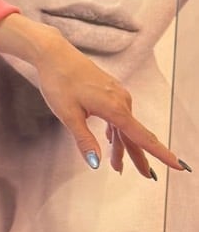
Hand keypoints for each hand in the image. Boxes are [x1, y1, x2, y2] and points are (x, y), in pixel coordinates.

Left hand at [0, 14, 188, 176]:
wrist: (54, 54)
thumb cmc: (59, 82)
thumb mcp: (68, 116)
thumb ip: (84, 140)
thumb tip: (96, 164)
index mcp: (115, 109)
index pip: (142, 138)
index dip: (160, 154)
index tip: (178, 166)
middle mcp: (121, 101)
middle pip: (134, 135)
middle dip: (138, 157)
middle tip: (146, 177)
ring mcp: (117, 94)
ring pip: (124, 126)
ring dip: (122, 146)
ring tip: (117, 166)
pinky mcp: (110, 90)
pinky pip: (119, 115)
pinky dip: (116, 131)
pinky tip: (112, 140)